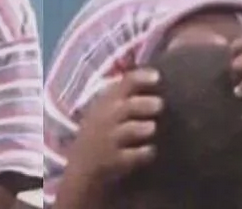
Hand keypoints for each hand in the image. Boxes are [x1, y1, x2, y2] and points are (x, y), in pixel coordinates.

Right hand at [67, 69, 162, 185]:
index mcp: (107, 100)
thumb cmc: (101, 129)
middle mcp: (107, 118)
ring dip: (144, 127)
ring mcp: (110, 140)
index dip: (142, 78)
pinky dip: (145, 153)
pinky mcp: (115, 161)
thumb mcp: (105, 107)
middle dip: (145, 104)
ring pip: (130, 130)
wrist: (82, 165)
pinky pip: (134, 155)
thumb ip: (126, 92)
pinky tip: (150, 151)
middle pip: (129, 106)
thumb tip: (156, 76)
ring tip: (151, 128)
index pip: (126, 82)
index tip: (157, 77)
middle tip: (159, 105)